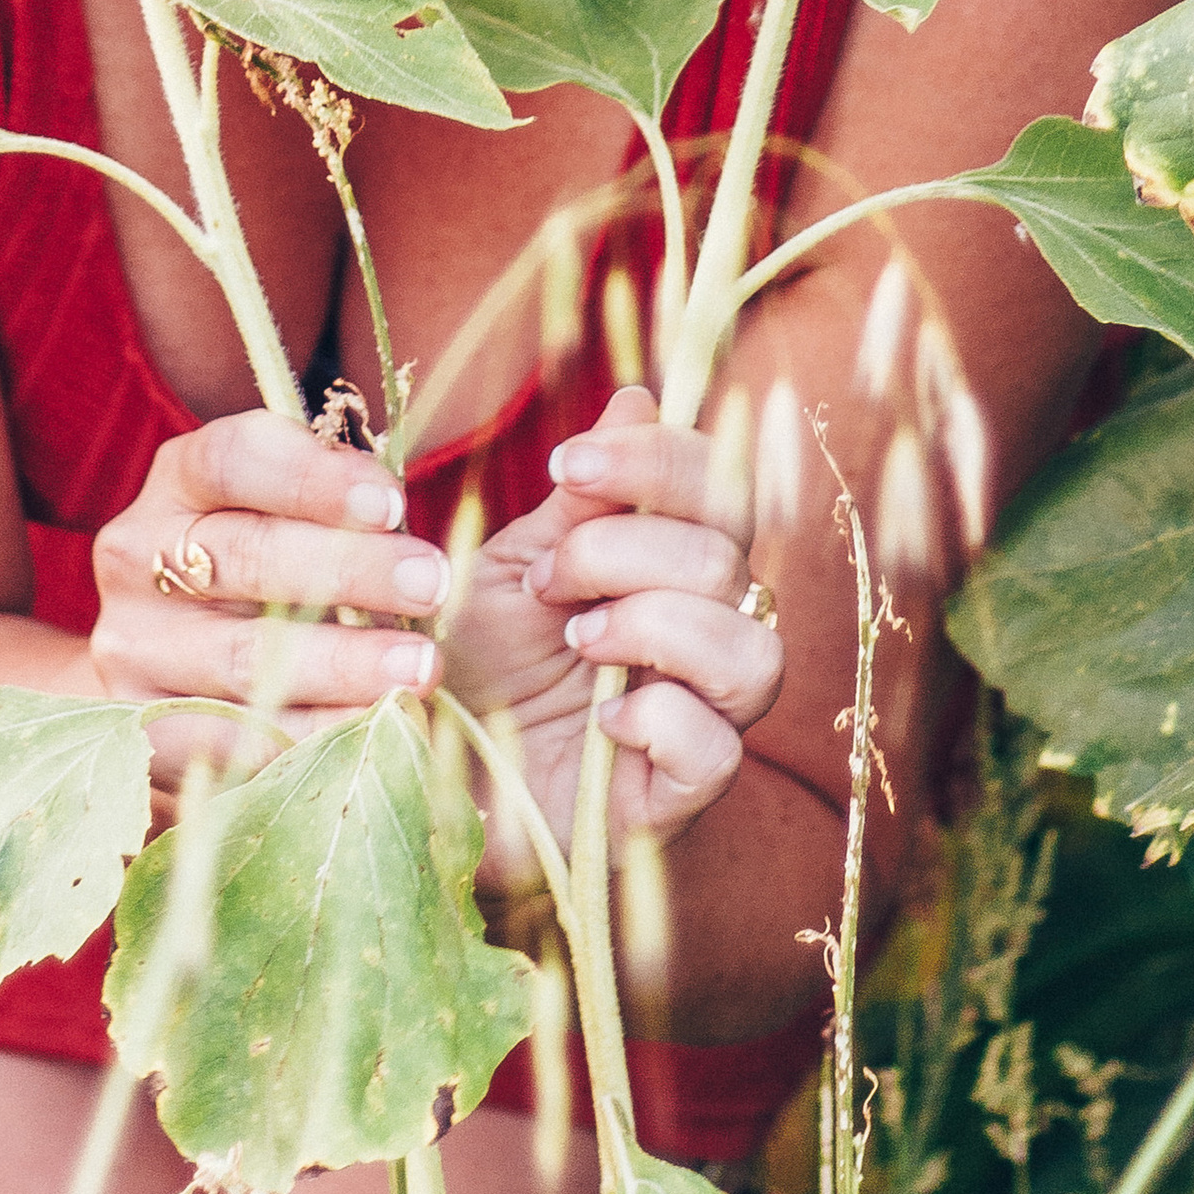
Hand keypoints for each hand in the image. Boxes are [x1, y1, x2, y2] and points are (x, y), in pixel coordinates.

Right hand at [91, 410, 450, 791]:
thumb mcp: (292, 518)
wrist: (178, 680)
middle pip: (246, 553)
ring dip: (343, 662)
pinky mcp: (143, 723)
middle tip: (432, 585)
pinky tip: (376, 724)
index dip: (313, 478)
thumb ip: (351, 502)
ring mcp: (134, 643)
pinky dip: (313, 732)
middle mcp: (139, 553)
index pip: (233, 459)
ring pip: (243, 654)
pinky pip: (236, 735)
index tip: (392, 503)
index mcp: (181, 481)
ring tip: (421, 667)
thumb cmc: (270, 575)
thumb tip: (444, 502)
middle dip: (350, 569)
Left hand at [444, 386, 782, 861]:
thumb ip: (581, 498)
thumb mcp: (511, 566)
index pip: (722, 488)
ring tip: (576, 642)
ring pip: (751, 650)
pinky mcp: (684, 796)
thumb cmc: (483, 667)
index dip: (659, 462)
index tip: (567, 466)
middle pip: (728, 558)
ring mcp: (707, 716)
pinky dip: (657, 719)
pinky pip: (717, 748)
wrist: (442, 780)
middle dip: (621, 552)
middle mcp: (709, 633)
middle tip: (546, 583)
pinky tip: (602, 721)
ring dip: (649, 628)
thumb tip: (640, 397)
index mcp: (672, 564)